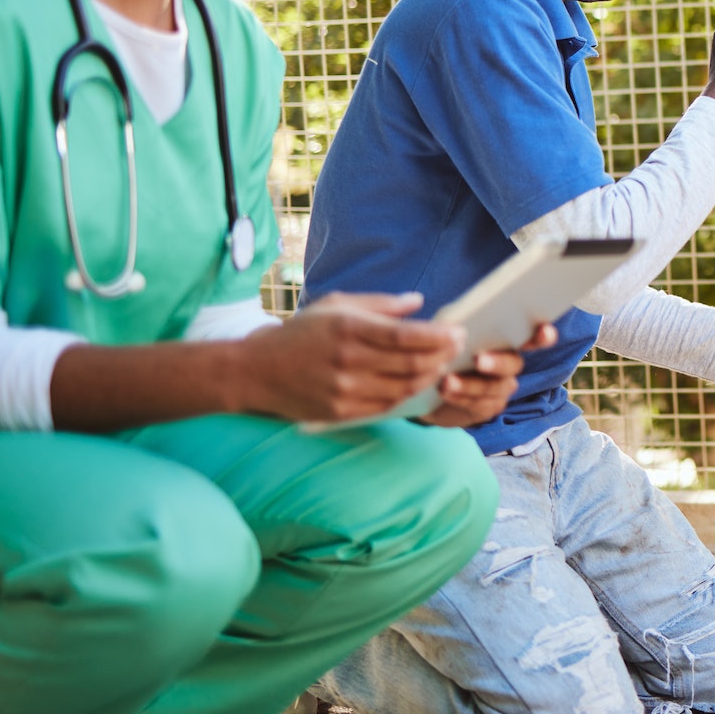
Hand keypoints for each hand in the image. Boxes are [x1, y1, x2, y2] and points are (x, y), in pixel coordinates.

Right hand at [230, 292, 463, 422]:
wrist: (256, 371)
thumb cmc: (301, 332)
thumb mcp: (336, 305)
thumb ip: (380, 304)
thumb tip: (419, 302)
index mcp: (348, 328)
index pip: (406, 335)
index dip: (438, 336)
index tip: (458, 332)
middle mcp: (348, 360)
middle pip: (411, 364)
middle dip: (442, 356)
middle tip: (459, 348)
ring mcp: (344, 389)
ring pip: (404, 387)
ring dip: (430, 377)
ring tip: (444, 365)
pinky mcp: (340, 411)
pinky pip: (387, 405)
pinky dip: (408, 394)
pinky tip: (418, 383)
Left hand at [418, 322, 557, 427]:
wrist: (430, 385)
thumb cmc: (444, 349)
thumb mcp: (448, 333)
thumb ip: (457, 327)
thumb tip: (454, 324)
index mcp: (506, 340)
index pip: (532, 337)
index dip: (543, 336)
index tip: (544, 332)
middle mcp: (510, 364)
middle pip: (513, 364)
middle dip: (497, 362)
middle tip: (478, 360)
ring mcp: (502, 387)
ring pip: (495, 387)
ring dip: (470, 385)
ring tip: (447, 382)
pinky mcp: (489, 407)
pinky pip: (480, 404)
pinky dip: (461, 398)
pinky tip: (445, 392)